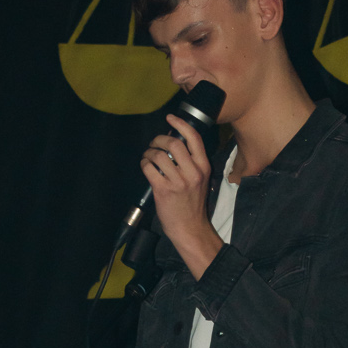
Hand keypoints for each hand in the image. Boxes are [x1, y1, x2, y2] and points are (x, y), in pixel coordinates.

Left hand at [141, 111, 222, 279]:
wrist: (190, 228)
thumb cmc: (193, 204)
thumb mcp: (199, 180)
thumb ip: (190, 162)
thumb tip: (172, 141)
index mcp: (203, 168)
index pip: (194, 139)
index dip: (181, 124)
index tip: (170, 118)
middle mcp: (193, 173)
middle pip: (174, 144)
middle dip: (159, 139)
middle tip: (154, 144)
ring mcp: (178, 182)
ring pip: (158, 155)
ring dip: (149, 153)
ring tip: (148, 157)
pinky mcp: (163, 190)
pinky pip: (149, 168)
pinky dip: (144, 164)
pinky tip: (145, 167)